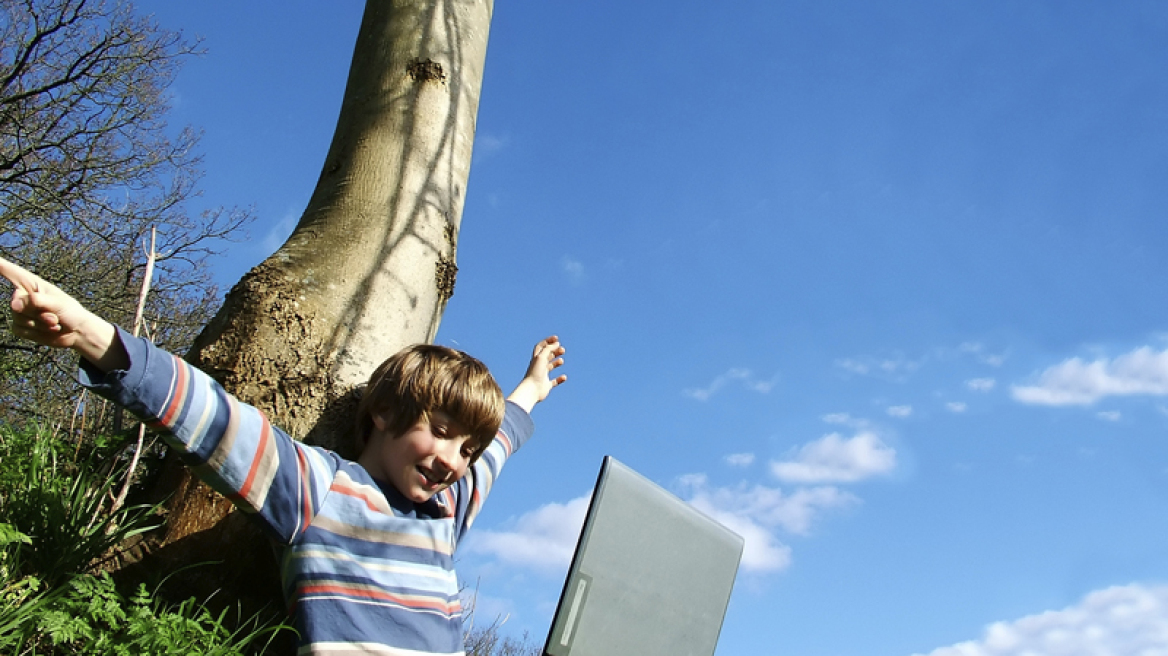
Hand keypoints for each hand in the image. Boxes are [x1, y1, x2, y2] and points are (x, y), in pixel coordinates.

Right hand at [0, 256, 125, 370]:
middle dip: (38, 313)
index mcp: (33, 284)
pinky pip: (19, 329)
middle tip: (54, 317)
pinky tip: (49, 330)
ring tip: (55, 322)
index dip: (1, 266)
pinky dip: (36, 332)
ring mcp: (21, 312)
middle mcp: (24, 296)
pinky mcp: (21, 326)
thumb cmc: (71, 312)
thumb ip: (35, 301)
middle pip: (16, 303)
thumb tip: (13, 305)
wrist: (76, 332)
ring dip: (40, 324)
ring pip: (18, 318)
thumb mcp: (57, 303)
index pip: (11, 272)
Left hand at [506, 336, 567, 412]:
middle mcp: (538, 366)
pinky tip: (564, 377)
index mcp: (536, 359)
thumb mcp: (541, 357)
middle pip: (547, 356)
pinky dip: (559, 379)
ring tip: (562, 361)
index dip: (548, 341)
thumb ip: (549, 349)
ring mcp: (542, 376)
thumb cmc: (535, 372)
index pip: (541, 347)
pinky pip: (554, 382)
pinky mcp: (546, 385)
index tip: (557, 339)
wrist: (531, 389)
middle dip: (554, 351)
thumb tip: (556, 343)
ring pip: (549, 367)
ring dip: (556, 363)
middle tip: (562, 350)